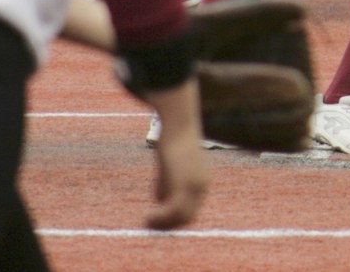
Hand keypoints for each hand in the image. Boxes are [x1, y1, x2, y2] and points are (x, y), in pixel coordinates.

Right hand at [144, 79, 207, 229]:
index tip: (158, 218)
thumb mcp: (169, 164)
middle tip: (150, 224)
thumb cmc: (172, 138)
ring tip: (147, 223)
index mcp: (202, 180)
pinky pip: (173, 210)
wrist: (178, 124)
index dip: (175, 216)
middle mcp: (202, 185)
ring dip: (163, 223)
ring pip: (181, 216)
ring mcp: (195, 185)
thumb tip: (159, 199)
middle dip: (169, 223)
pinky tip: (147, 217)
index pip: (192, 208)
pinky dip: (160, 218)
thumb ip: (167, 182)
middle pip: (188, 216)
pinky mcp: (185, 184)